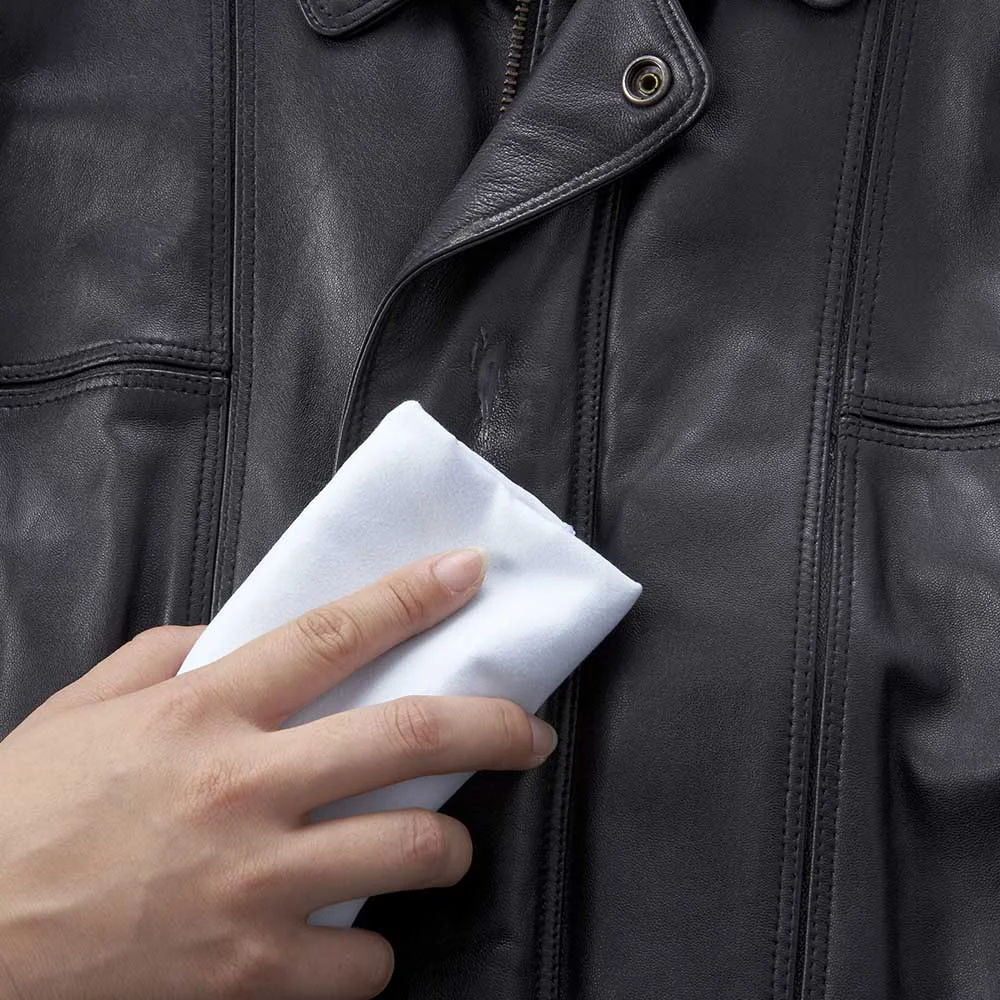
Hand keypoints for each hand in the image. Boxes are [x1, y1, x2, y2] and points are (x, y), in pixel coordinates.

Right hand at [0, 547, 555, 999]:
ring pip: (411, 850)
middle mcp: (244, 787)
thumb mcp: (83, 710)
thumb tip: (237, 634)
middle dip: (491, 726)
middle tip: (530, 730)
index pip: (335, 632)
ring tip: (443, 844)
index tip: (468, 572)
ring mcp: (253, 884)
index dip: (413, 596)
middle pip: (406, 737)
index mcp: (202, 712)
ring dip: (448, 846)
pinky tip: (351, 938)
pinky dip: (371, 952)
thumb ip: (167, 656)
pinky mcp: (249, 974)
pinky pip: (362, 963)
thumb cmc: (17, 816)